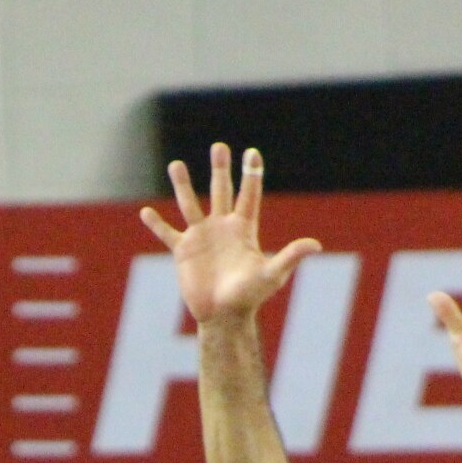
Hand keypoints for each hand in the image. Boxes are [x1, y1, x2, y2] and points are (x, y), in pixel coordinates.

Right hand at [138, 143, 320, 325]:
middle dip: (219, 169)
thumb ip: (290, 256)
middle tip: (219, 146)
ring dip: (183, 185)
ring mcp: (201, 238)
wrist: (224, 316)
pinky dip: (156, 224)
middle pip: (221, 191)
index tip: (251, 152)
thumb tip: (316, 246)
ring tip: (176, 164)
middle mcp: (221, 228)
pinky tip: (145, 212)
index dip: (251, 174)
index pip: (248, 195)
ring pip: (190, 204)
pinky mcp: (183, 253)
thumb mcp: (272, 274)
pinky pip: (167, 234)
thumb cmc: (250, 297)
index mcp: (243, 229)